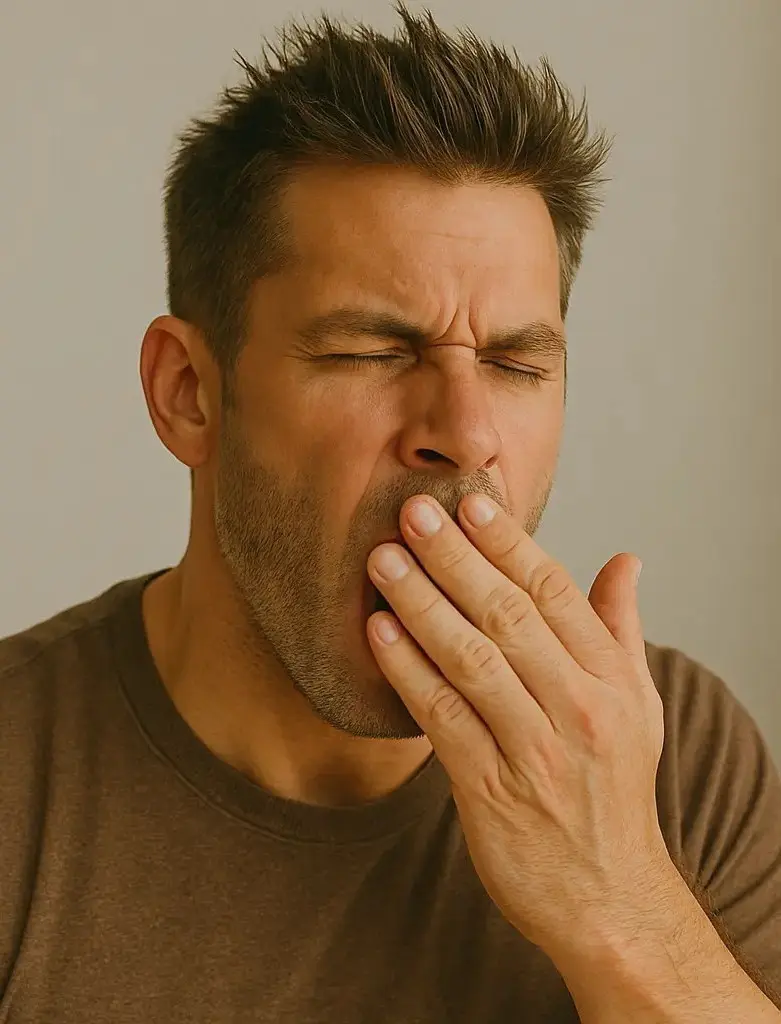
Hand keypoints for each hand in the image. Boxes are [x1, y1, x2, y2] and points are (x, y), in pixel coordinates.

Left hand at [366, 493, 672, 961]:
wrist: (609, 898)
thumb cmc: (615, 789)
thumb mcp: (639, 706)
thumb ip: (622, 629)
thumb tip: (625, 560)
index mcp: (611, 680)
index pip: (555, 592)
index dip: (509, 542)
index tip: (470, 503)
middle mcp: (577, 707)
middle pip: (507, 614)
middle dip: (454, 557)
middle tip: (411, 512)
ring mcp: (534, 750)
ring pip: (470, 659)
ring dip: (421, 604)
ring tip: (382, 561)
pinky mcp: (490, 790)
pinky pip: (441, 718)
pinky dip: (408, 672)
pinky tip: (379, 633)